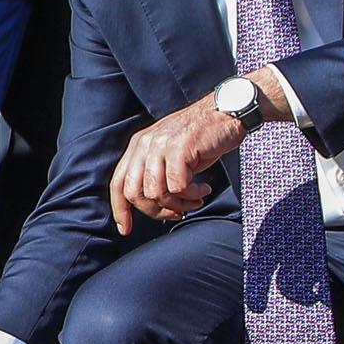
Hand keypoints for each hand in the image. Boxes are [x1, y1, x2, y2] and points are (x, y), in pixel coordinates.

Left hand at [109, 94, 247, 235]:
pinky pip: (178, 186)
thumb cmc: (200, 138)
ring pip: (156, 193)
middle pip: (135, 193)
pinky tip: (204, 188)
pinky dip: (192, 195)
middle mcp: (145, 145)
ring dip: (178, 204)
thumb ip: (154, 174)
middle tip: (177, 212)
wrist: (225, 113)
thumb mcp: (169, 154)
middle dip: (155, 211)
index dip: (120, 210)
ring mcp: (161, 145)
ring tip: (195, 199)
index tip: (126, 230)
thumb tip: (151, 207)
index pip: (118, 183)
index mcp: (138, 146)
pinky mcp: (179, 149)